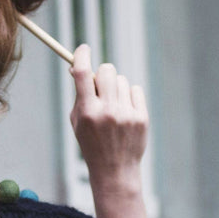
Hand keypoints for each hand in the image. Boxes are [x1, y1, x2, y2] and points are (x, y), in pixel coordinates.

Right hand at [69, 44, 147, 188]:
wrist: (115, 169)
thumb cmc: (91, 143)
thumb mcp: (78, 121)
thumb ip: (78, 95)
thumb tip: (77, 68)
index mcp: (87, 112)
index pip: (82, 74)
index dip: (81, 56)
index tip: (82, 48)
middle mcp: (107, 111)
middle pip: (106, 71)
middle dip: (101, 73)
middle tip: (99, 83)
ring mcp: (126, 114)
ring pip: (121, 80)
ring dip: (115, 87)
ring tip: (113, 106)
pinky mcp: (141, 117)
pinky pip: (135, 90)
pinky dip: (129, 96)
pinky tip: (125, 112)